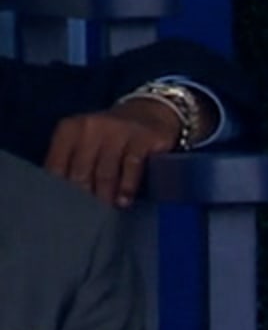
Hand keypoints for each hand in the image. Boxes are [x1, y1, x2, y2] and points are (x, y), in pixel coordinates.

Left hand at [43, 98, 184, 207]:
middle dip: (82, 196)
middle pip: (81, 171)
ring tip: (105, 212)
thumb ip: (71, 163)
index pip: (57, 165)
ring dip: (105, 196)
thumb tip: (63, 198)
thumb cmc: (109, 136)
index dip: (58, 189)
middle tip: (83, 216)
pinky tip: (124, 201)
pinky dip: (127, 187)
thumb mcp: (84, 141)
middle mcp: (91, 126)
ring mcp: (118, 131)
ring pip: (106, 172)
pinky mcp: (143, 138)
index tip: (62, 208)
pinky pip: (132, 167)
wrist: (148, 113)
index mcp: (70, 129)